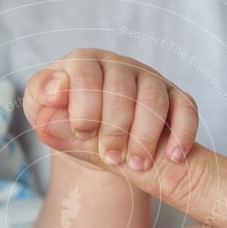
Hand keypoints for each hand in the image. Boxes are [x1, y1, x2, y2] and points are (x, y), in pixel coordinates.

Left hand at [23, 48, 198, 171]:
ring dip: (145, 136)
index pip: (86, 74)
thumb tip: (56, 91)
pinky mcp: (174, 98)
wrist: (92, 139)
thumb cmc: (64, 121)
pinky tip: (172, 157)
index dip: (85, 106)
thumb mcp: (41, 112)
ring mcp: (149, 80)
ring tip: (136, 165)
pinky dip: (182, 133)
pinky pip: (186, 108)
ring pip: (155, 99)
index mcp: (84, 62)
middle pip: (123, 89)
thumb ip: (40, 100)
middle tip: (110, 157)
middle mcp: (119, 66)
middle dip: (115, 128)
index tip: (83, 133)